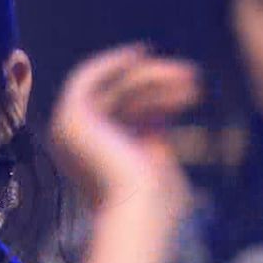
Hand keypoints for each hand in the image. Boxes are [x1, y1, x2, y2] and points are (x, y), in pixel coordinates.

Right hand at [49, 44, 199, 213]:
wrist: (137, 209)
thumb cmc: (153, 198)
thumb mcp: (155, 156)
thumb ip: (151, 133)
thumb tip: (160, 112)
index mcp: (90, 156)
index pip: (123, 115)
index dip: (158, 98)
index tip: (189, 89)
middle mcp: (72, 142)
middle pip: (119, 98)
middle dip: (159, 84)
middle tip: (195, 77)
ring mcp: (67, 128)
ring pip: (112, 86)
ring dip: (151, 74)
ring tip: (190, 75)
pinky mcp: (70, 115)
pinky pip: (90, 76)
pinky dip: (114, 61)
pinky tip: (142, 53)